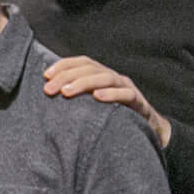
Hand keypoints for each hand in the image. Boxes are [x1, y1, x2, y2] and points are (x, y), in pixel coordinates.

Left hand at [43, 56, 170, 146]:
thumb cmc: (114, 117)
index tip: (45, 76)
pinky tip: (97, 97)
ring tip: (66, 92)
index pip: (82, 62)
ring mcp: (126, 87)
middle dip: (67, 77)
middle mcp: (113, 77)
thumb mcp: (93, 106)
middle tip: (49, 90)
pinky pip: (125, 94)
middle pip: (89, 69)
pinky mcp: (138, 101)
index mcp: (101, 75)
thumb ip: (76, 99)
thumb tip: (48, 97)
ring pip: (105, 78)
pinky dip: (111, 94)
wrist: (148, 131)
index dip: (63, 65)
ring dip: (84, 83)